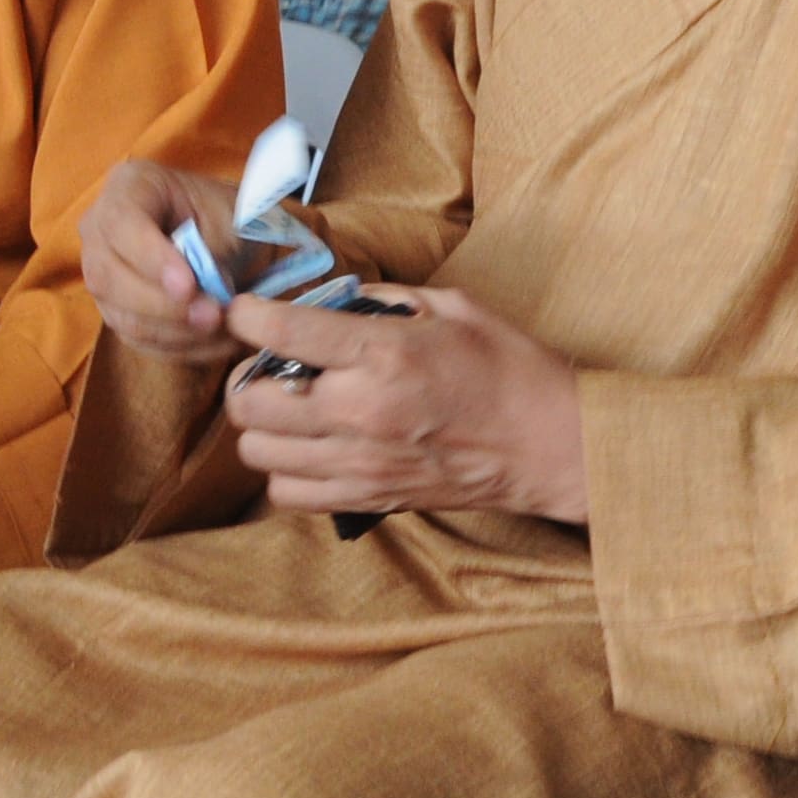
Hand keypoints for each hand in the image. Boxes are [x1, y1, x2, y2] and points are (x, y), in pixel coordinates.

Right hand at [82, 158, 251, 364]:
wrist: (223, 235)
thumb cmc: (224, 215)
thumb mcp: (229, 217)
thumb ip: (213, 250)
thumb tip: (207, 292)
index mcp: (129, 187)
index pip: (122, 223)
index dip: (151, 258)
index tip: (189, 285)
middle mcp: (100, 230)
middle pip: (108, 276)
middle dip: (164, 305)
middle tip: (213, 316)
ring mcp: (102, 274)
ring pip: (121, 314)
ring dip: (175, 331)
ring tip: (222, 330)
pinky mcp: (116, 310)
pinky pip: (137, 339)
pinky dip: (179, 347)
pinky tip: (216, 342)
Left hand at [222, 285, 589, 522]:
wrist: (551, 446)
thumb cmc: (509, 370)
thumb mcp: (453, 308)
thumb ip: (385, 300)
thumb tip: (336, 299)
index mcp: (383, 354)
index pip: (281, 332)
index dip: (247, 316)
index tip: (246, 312)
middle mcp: (360, 411)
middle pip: (250, 401)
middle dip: (250, 377)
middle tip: (274, 367)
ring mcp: (359, 462)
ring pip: (258, 452)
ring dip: (263, 427)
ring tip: (292, 410)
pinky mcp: (367, 498)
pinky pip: (286, 495)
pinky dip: (286, 472)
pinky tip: (310, 450)